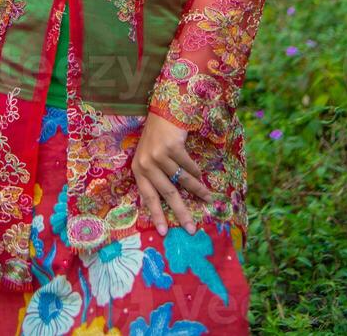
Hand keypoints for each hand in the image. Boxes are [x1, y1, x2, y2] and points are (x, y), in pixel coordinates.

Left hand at [132, 112, 213, 235]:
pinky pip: (188, 166)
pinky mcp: (172, 147)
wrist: (162, 114)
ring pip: (182, 180)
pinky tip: (200, 175)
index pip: (147, 197)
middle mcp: (146, 163)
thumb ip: (155, 177)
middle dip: (181, 212)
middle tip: (191, 229)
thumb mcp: (149, 159)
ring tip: (208, 199)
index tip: (164, 232)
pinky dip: (196, 172)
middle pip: (167, 193)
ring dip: (197, 190)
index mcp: (138, 169)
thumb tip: (170, 203)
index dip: (156, 214)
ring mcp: (158, 155)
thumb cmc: (156, 139)